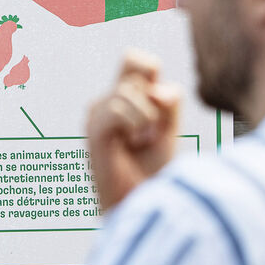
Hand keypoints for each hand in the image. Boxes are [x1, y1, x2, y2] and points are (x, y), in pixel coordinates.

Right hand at [86, 49, 181, 211]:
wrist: (140, 205)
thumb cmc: (153, 173)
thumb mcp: (170, 130)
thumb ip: (169, 102)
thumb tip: (155, 90)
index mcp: (122, 99)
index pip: (133, 60)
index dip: (149, 69)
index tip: (160, 105)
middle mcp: (106, 102)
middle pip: (135, 70)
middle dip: (154, 101)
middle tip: (149, 133)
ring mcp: (97, 114)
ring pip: (129, 90)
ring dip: (147, 118)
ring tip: (139, 143)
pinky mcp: (94, 130)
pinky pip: (120, 108)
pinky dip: (135, 124)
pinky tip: (131, 144)